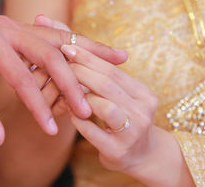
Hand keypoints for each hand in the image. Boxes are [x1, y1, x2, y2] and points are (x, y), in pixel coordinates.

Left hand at [0, 15, 126, 146]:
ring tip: (121, 59)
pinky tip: (101, 52)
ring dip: (89, 51)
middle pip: (50, 53)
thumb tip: (0, 139)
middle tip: (91, 106)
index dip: (38, 106)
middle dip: (72, 82)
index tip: (51, 130)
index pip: (22, 77)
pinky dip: (79, 46)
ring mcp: (16, 25)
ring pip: (60, 39)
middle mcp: (7, 27)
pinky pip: (54, 38)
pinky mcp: (21, 29)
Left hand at [61, 45, 194, 185]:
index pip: (113, 71)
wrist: (144, 156)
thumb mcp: (125, 98)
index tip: (68, 47)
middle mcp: (142, 112)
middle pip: (107, 85)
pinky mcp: (117, 152)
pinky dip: (77, 119)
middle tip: (59, 63)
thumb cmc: (126, 120)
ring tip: (64, 90)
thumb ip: (107, 78)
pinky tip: (68, 111)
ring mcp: (132, 133)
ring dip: (80, 96)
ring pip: (103, 106)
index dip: (89, 58)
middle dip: (80, 71)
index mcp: (144, 94)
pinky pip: (92, 131)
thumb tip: (78, 48)